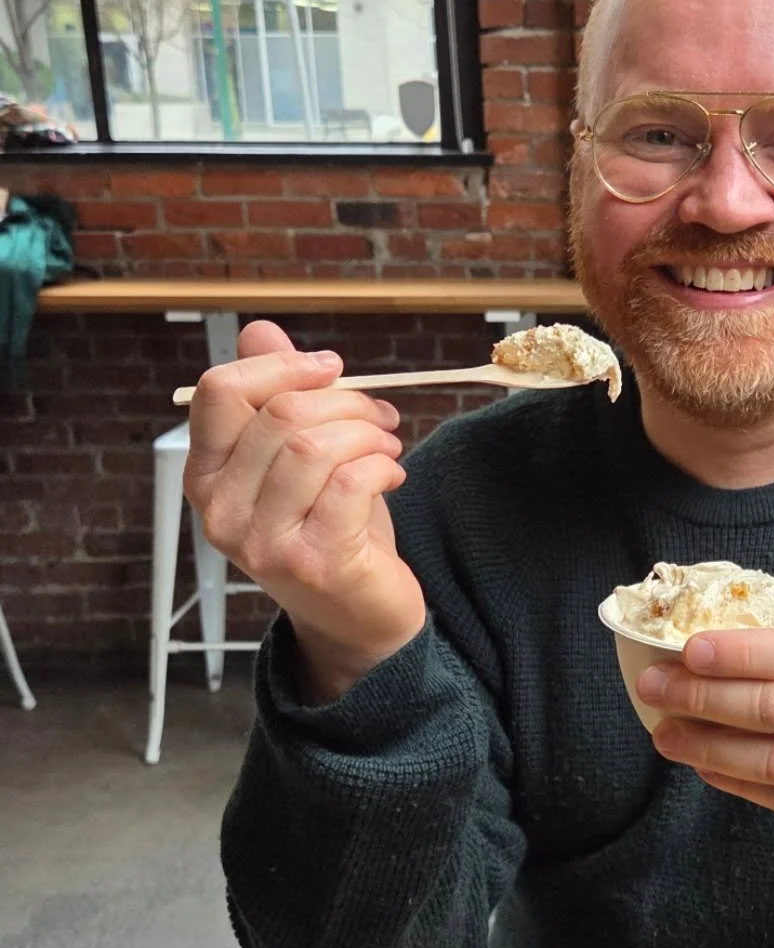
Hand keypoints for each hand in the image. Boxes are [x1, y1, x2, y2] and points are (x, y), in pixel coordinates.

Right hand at [183, 320, 426, 700]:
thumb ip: (277, 396)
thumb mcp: (300, 458)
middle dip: (346, 401)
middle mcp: (221, 511)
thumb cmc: (331, 528)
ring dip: (368, 431)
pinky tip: (392, 473)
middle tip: (380, 415)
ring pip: (315, 445)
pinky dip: (383, 464)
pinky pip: (350, 482)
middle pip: (280, 414)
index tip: (330, 369)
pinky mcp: (313, 562)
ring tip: (389, 444)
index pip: (219, 391)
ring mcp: (262, 542)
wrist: (359, 616)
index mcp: (207, 475)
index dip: (282, 366)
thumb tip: (260, 330)